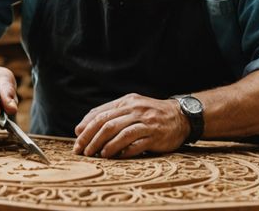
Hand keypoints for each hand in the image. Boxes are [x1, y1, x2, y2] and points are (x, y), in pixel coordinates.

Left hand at [72, 93, 189, 158]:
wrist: (181, 116)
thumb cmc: (151, 114)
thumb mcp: (130, 108)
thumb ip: (107, 116)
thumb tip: (80, 129)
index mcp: (126, 102)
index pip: (100, 115)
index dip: (86, 129)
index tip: (77, 142)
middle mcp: (135, 110)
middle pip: (108, 124)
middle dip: (92, 139)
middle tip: (83, 152)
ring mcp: (146, 123)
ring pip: (121, 133)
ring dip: (107, 146)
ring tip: (98, 155)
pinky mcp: (156, 136)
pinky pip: (137, 144)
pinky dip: (125, 151)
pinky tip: (117, 157)